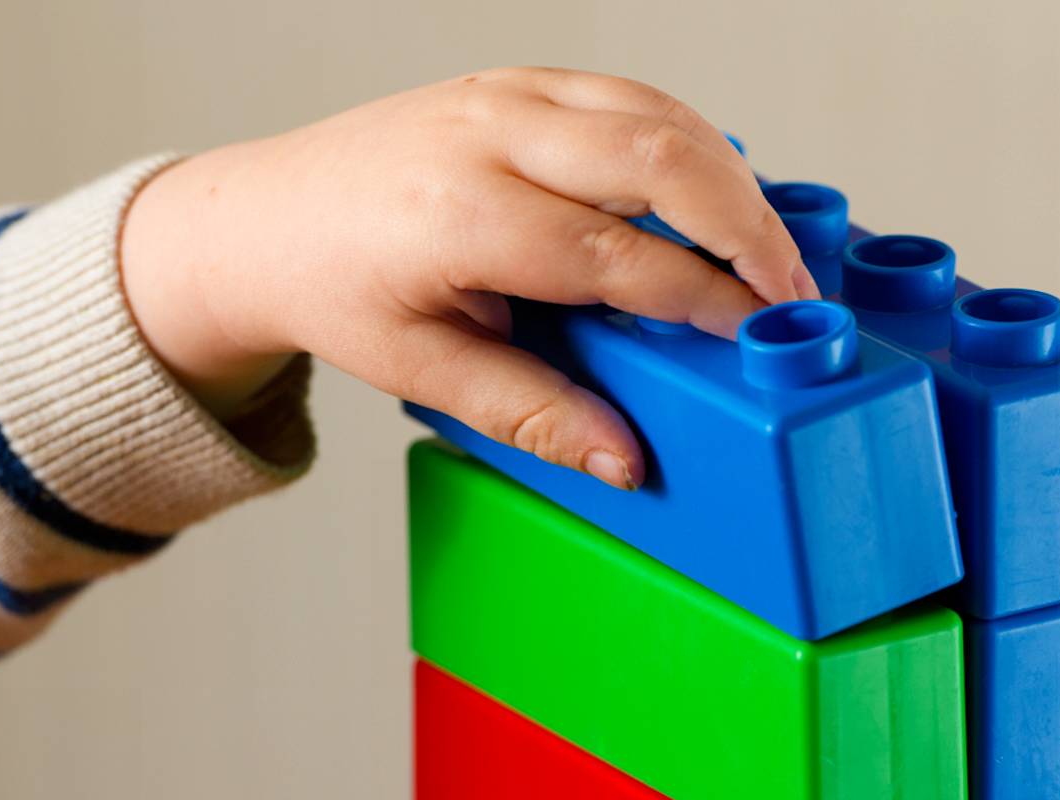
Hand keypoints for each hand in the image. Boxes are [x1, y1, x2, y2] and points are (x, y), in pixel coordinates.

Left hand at [121, 67, 817, 488]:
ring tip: (770, 252)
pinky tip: (714, 195)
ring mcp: (503, 92)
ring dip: (729, 179)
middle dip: (747, 228)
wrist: (264, 218)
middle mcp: (488, 134)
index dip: (704, 300)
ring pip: (657, 113)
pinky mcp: (515, 80)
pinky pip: (628, 95)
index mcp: (461, 214)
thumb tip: (626, 459)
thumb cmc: (335, 290)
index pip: (620, 256)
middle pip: (659, 159)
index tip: (759, 340)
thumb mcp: (422, 371)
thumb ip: (532, 413)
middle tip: (795, 293)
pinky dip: (687, 141)